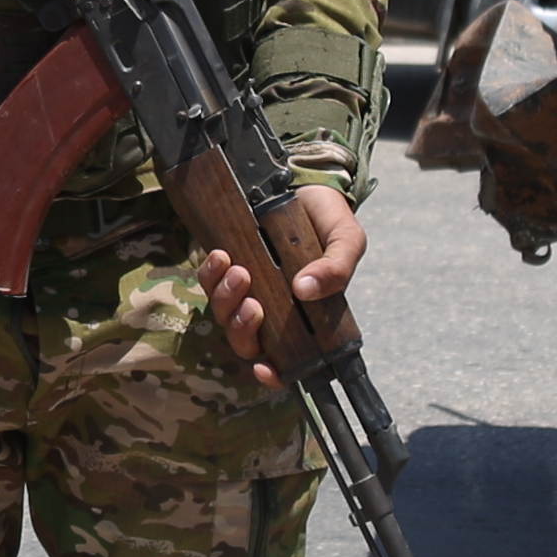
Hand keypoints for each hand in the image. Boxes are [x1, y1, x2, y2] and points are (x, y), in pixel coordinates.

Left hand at [205, 186, 363, 384]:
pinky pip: (209, 281)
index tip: (264, 369)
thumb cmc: (329, 220)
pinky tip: (221, 257)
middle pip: (247, 341)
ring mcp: (248, 288)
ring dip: (225, 299)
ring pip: (224, 314)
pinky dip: (211, 274)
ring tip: (238, 271)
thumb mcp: (346, 241)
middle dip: (242, 328)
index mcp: (305, 315)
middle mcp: (274, 309)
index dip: (273, 373)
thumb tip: (306, 289)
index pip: (286, 359)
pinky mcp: (228, 266)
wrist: (305, 183)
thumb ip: (336, 268)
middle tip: (252, 303)